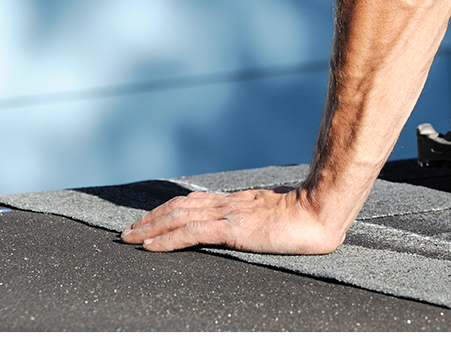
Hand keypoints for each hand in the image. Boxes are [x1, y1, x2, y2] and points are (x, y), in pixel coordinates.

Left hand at [120, 187, 345, 253]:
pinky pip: (191, 233)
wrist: (322, 211)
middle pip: (179, 206)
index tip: (151, 219)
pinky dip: (167, 240)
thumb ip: (265, 220)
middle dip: (151, 218)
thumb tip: (263, 228)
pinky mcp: (232, 229)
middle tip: (128, 230)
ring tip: (130, 238)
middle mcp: (228, 204)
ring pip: (178, 217)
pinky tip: (151, 247)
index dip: (169, 210)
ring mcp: (229, 215)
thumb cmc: (311, 217)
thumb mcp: (281, 217)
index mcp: (239, 202)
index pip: (195, 202)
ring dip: (150, 228)